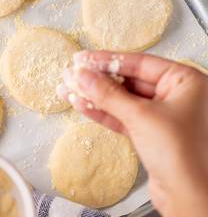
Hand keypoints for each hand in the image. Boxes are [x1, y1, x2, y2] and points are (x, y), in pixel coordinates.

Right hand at [58, 50, 207, 216]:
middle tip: (73, 74)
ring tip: (69, 89)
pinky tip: (81, 105)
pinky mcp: (149, 132)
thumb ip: (109, 94)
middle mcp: (174, 95)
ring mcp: (161, 114)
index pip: (138, 63)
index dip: (107, 60)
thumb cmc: (181, 154)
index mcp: (184, 81)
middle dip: (97, 80)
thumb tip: (83, 76)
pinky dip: (102, 112)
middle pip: (128, 80)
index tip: (83, 59)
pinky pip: (121, 116)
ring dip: (94, 96)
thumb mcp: (141, 116)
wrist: (188, 200)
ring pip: (121, 99)